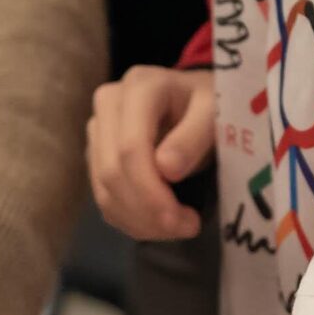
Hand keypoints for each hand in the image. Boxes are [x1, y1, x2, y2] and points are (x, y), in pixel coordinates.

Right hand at [87, 66, 215, 240]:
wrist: (198, 100)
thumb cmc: (212, 104)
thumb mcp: (217, 114)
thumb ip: (194, 137)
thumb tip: (167, 170)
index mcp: (140, 86)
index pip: (131, 149)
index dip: (151, 191)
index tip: (185, 220)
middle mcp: (109, 102)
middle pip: (112, 171)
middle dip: (147, 211)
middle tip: (187, 228)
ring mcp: (98, 128)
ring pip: (103, 188)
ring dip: (139, 220)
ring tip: (178, 228)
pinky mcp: (96, 152)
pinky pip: (102, 195)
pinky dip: (129, 219)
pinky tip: (158, 224)